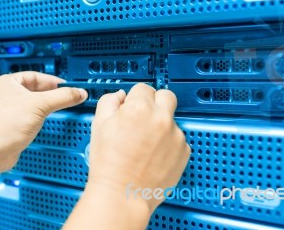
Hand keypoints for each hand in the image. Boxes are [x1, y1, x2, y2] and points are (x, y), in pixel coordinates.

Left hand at [0, 71, 87, 171]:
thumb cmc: (6, 125)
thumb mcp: (41, 105)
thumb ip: (63, 97)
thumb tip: (79, 92)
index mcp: (5, 82)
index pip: (35, 76)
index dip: (52, 81)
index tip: (67, 86)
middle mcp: (3, 94)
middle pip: (34, 89)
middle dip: (51, 93)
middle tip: (66, 96)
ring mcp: (5, 109)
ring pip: (32, 102)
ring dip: (45, 105)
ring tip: (58, 107)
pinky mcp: (9, 123)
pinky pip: (28, 114)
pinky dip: (39, 115)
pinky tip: (46, 120)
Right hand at [88, 83, 189, 211]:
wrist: (122, 194)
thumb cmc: (109, 164)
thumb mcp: (99, 125)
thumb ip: (110, 102)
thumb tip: (120, 96)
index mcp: (140, 108)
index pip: (143, 88)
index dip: (135, 97)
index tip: (133, 106)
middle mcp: (161, 119)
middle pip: (167, 96)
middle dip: (156, 102)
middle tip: (145, 117)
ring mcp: (176, 135)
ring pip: (172, 120)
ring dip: (162, 125)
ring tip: (146, 144)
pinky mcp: (184, 151)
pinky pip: (178, 139)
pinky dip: (169, 143)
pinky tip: (154, 155)